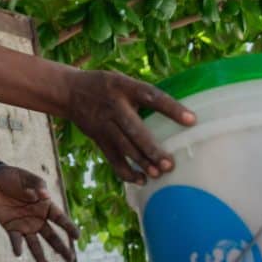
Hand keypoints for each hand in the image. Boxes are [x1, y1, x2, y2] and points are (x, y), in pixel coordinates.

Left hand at [0, 164, 79, 261]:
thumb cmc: (14, 177)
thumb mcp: (28, 178)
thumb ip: (37, 186)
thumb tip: (44, 195)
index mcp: (46, 206)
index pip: (60, 219)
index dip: (69, 227)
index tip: (77, 236)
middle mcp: (37, 218)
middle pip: (51, 236)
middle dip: (61, 247)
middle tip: (70, 259)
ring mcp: (24, 224)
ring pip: (35, 243)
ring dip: (40, 256)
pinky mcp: (10, 227)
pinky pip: (15, 239)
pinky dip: (17, 246)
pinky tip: (19, 253)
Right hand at [67, 70, 195, 183]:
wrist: (70, 92)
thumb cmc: (106, 86)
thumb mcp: (123, 81)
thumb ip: (144, 95)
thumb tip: (176, 113)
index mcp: (125, 87)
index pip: (151, 96)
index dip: (172, 109)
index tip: (192, 120)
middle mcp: (114, 106)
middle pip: (134, 129)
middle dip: (151, 148)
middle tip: (169, 164)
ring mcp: (104, 125)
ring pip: (124, 147)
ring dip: (141, 162)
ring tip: (158, 174)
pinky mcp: (99, 139)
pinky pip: (113, 159)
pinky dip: (126, 172)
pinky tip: (141, 180)